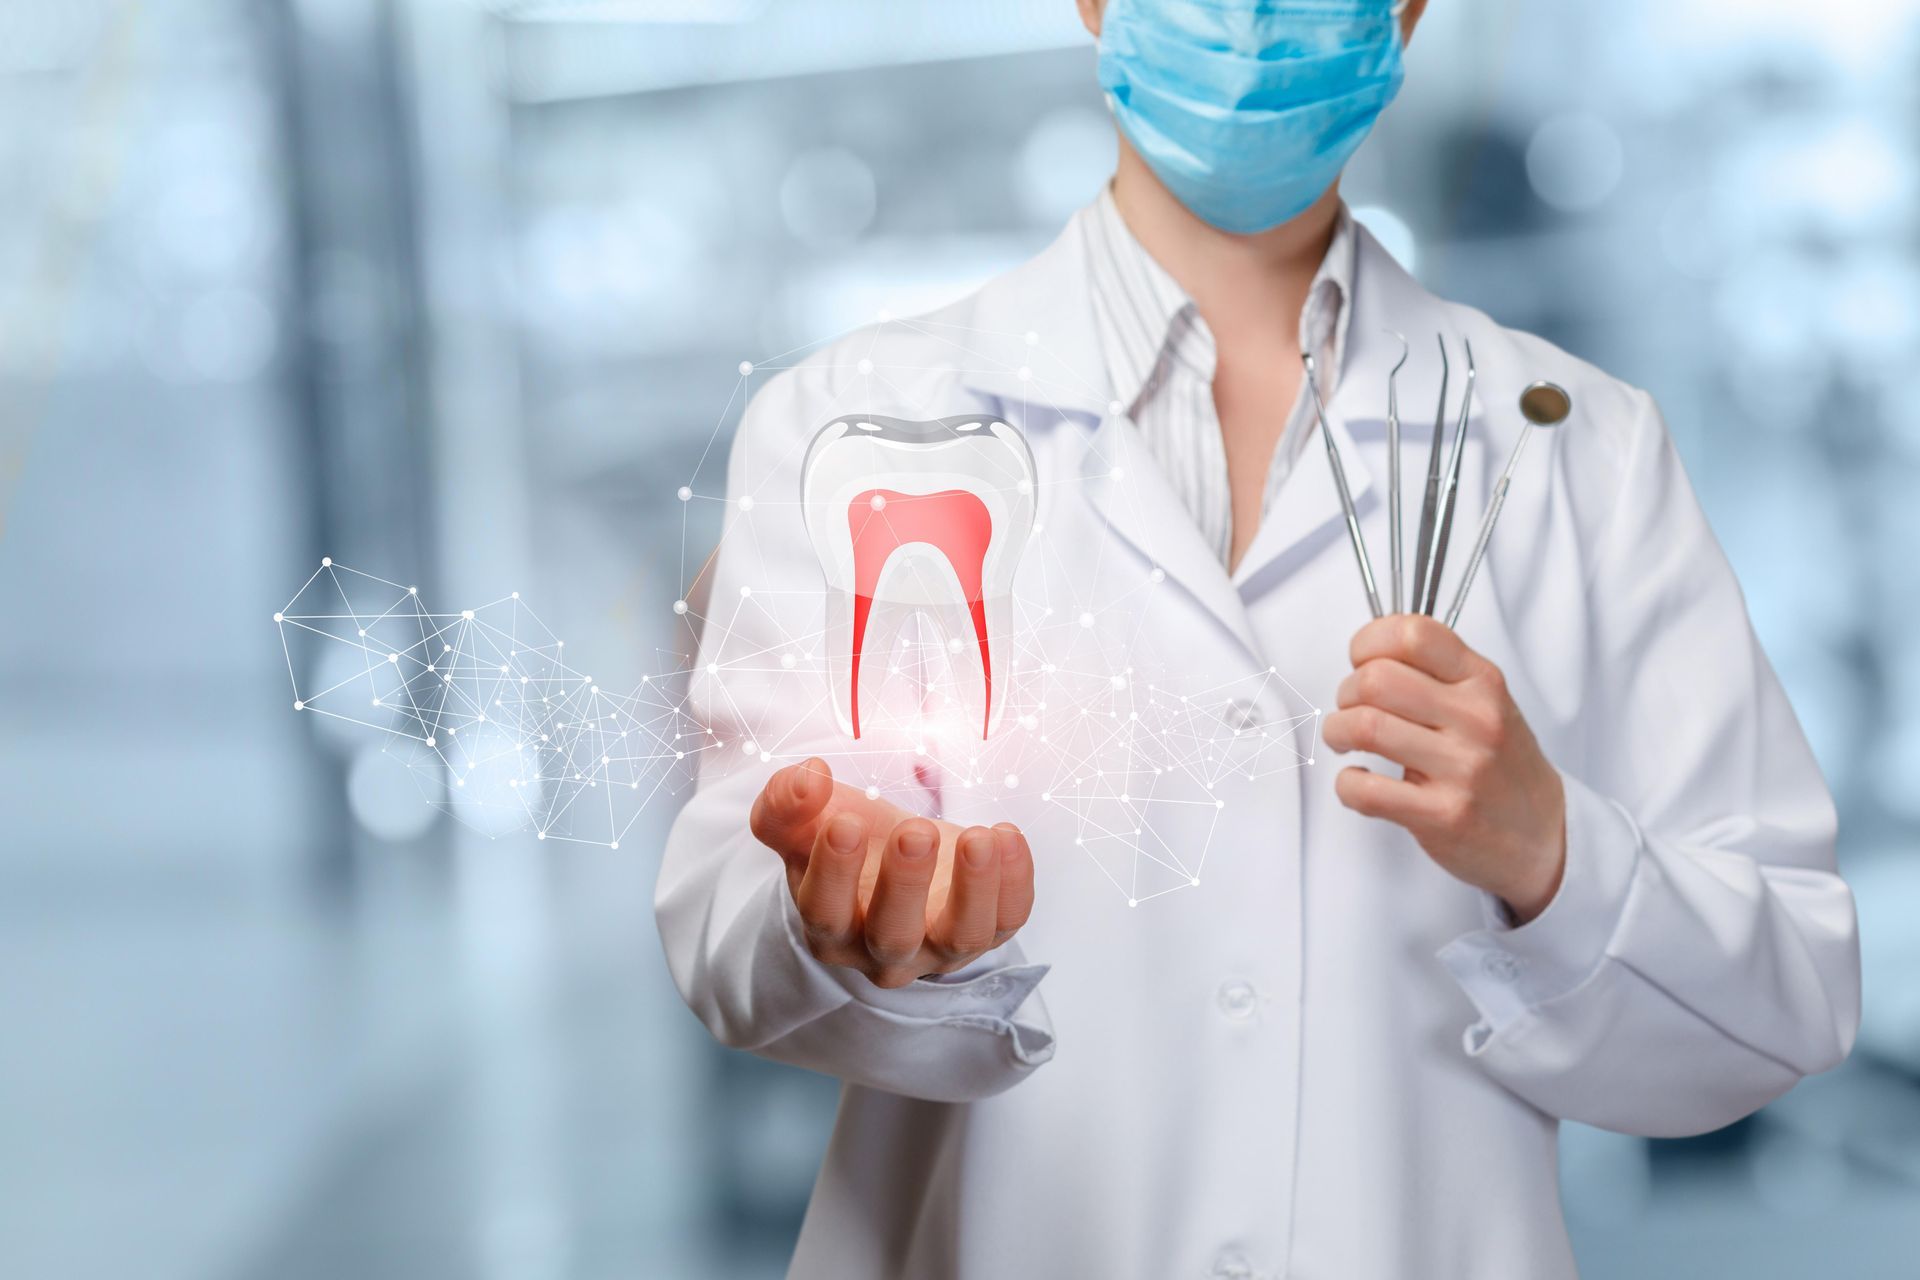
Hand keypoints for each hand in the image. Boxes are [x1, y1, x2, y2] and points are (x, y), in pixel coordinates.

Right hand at [748, 758, 1036, 987]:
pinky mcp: (989, 930)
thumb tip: (809, 777)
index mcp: (829, 925)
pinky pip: (1008, 919)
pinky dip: (1015, 881)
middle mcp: (883, 950)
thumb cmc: (850, 839)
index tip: (844, 821)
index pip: (825, 912)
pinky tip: (1006, 835)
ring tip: (977, 837)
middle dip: (906, 884)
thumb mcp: (806, 819)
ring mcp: (940, 947)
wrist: (895, 855)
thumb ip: (787, 800)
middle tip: (916, 831)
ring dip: (974, 889)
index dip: (834, 871)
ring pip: (961, 938)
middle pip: (893, 936)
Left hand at [1321, 615, 1566, 922]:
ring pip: (1365, 727)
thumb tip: (1369, 653)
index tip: (1361, 661)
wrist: (1542, 834)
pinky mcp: (1443, 815)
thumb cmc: (1501, 765)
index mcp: (1483, 682)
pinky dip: (1346, 784)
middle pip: (1376, 679)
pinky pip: (1366, 789)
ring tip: (1345, 741)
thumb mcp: (1486, 701)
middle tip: (1350, 708)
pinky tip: (1358, 781)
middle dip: (1345, 692)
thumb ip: (1436, 671)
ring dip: (1337, 732)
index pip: (1414, 634)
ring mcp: (1462, 769)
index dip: (1369, 642)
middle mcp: (1476, 719)